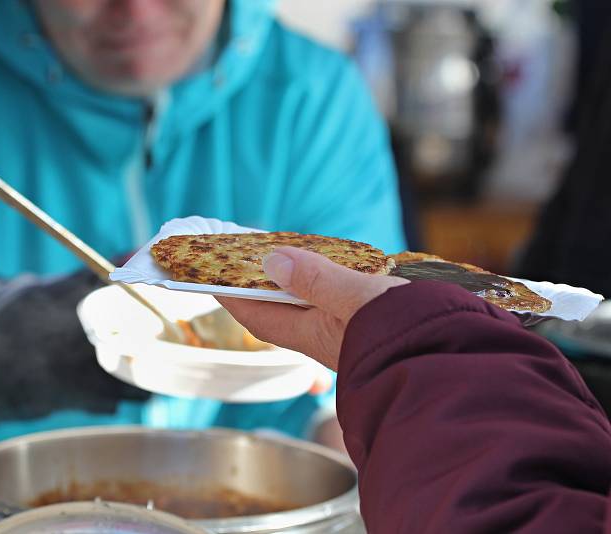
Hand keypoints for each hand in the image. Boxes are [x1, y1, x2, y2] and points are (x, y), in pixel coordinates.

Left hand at [217, 247, 407, 370]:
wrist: (458, 363)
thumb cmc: (406, 333)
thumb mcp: (358, 298)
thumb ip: (317, 279)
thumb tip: (272, 261)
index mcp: (311, 333)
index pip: (256, 314)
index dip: (230, 294)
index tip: (209, 273)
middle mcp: (324, 337)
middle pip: (278, 310)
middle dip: (259, 285)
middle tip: (247, 256)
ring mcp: (347, 334)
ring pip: (307, 306)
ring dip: (293, 283)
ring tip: (285, 256)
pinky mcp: (370, 328)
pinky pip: (333, 304)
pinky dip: (324, 285)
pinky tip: (332, 271)